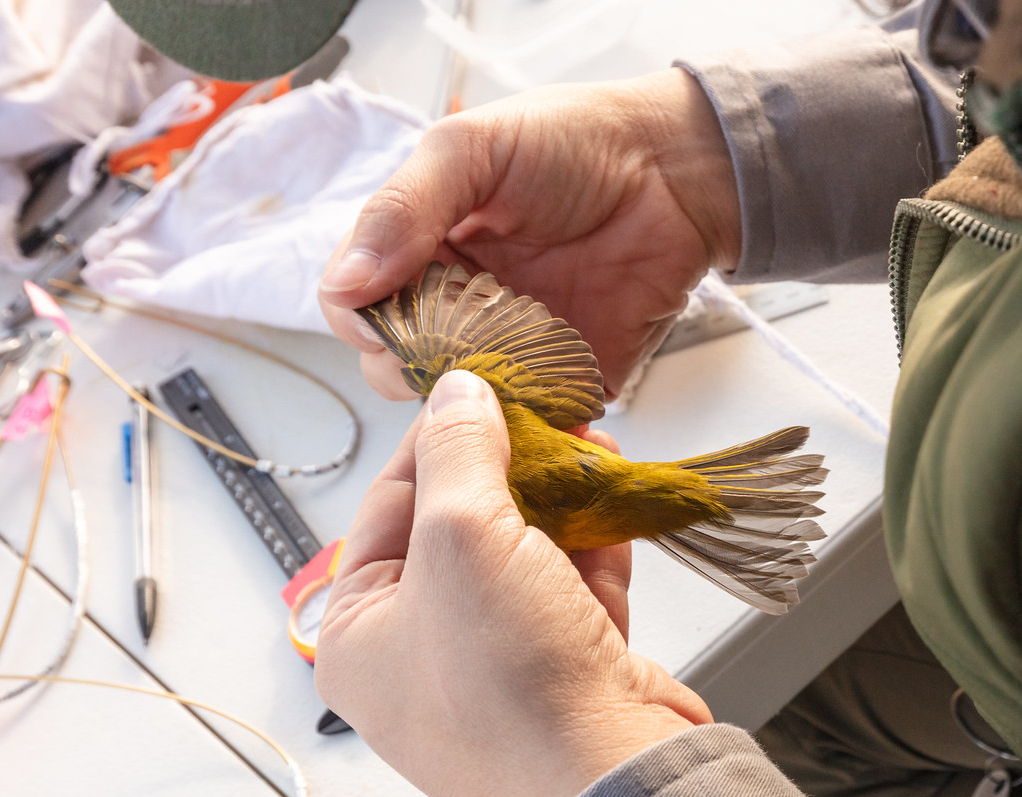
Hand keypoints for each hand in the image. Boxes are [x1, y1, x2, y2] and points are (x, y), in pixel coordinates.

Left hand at [315, 369, 710, 796]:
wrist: (611, 781)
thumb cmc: (512, 690)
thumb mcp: (464, 536)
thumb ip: (459, 450)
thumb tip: (458, 393)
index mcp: (358, 638)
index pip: (386, 508)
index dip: (438, 441)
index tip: (482, 393)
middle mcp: (419, 662)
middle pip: (459, 532)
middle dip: (512, 470)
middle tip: (547, 416)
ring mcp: (496, 676)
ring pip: (523, 561)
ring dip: (561, 501)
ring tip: (591, 446)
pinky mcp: (565, 682)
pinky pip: (570, 596)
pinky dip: (593, 547)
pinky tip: (615, 499)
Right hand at [317, 69, 738, 399]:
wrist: (678, 169)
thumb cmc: (577, 141)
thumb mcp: (471, 151)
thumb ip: (404, 209)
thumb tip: (343, 285)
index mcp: (422, 248)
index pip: (357, 302)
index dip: (360, 319)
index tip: (380, 321)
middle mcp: (458, 304)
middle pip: (397, 363)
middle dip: (408, 365)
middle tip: (443, 345)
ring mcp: (511, 348)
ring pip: (457, 404)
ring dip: (464, 399)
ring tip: (491, 370)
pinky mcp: (566, 382)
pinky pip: (533, 425)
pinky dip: (526, 429)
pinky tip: (529, 408)